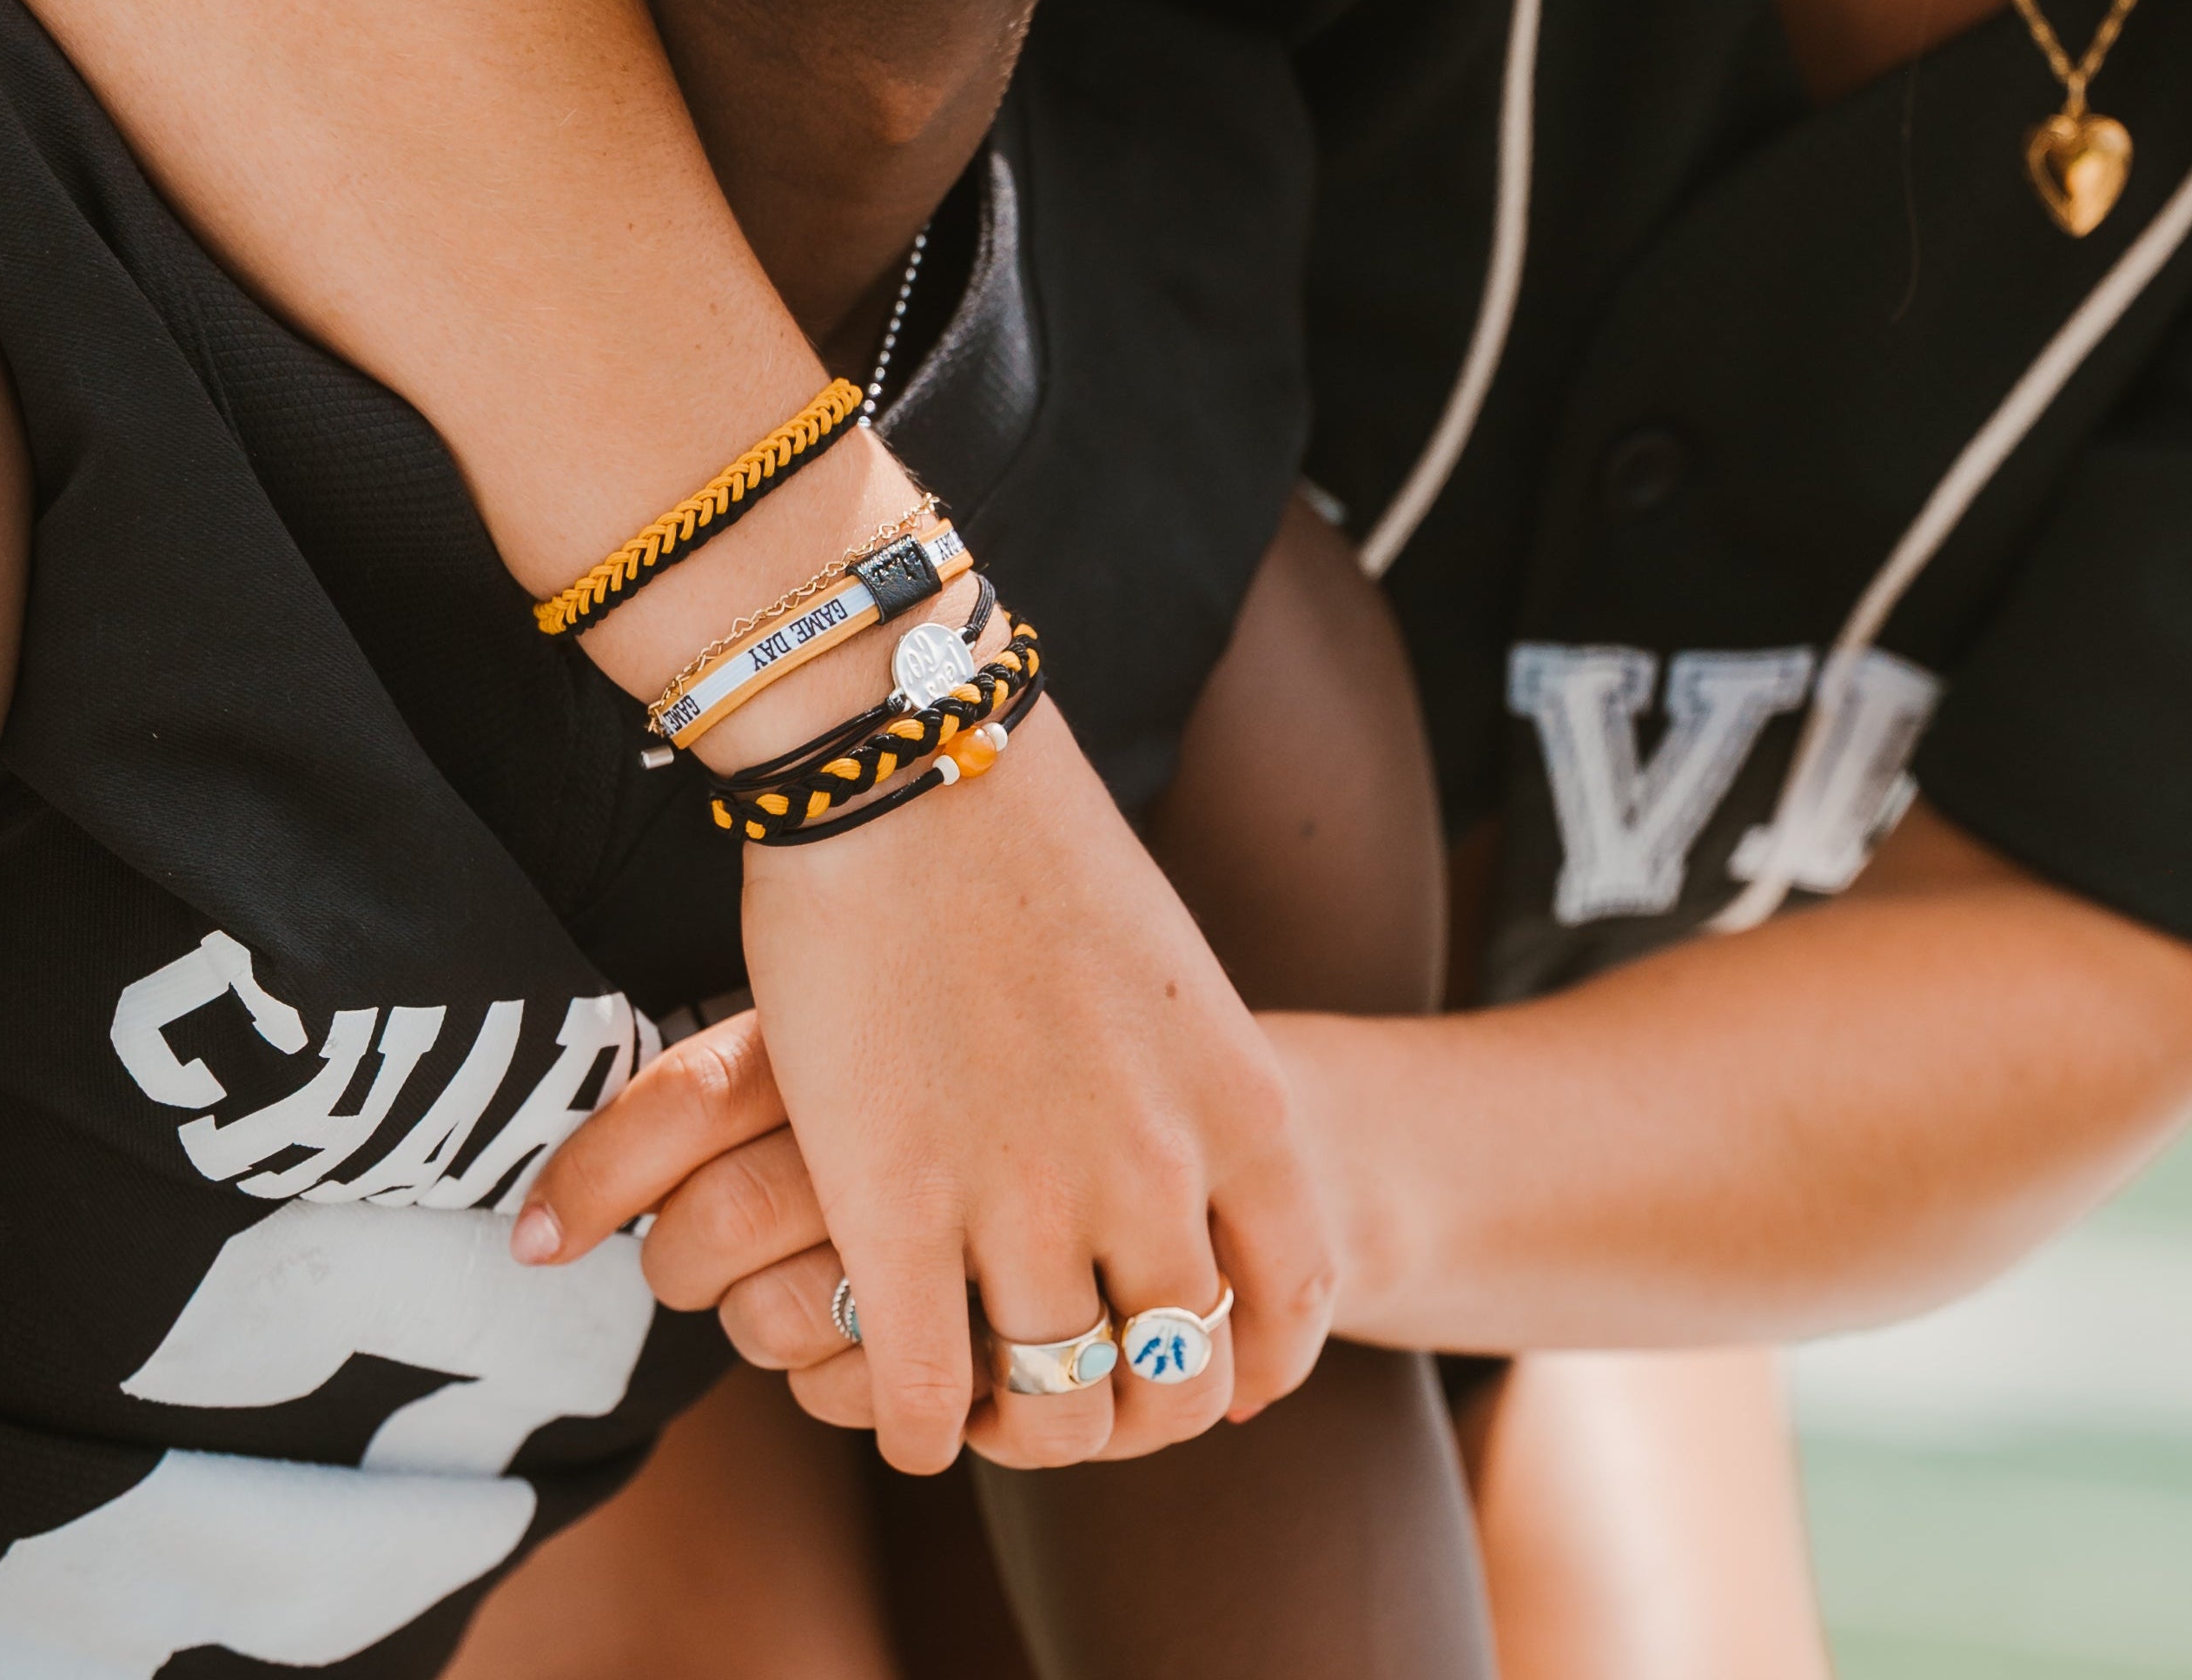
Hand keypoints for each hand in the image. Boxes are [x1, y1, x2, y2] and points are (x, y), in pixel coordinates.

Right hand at [523, 705, 1325, 1469]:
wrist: (910, 764)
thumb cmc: (1031, 844)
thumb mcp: (1168, 976)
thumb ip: (1189, 1090)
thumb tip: (1189, 1173)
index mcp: (1240, 1107)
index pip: (1293, 1302)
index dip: (1251, 1361)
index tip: (1213, 1371)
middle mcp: (1155, 1177)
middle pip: (1173, 1381)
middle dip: (1130, 1413)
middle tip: (1079, 1391)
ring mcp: (1027, 1206)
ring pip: (1054, 1409)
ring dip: (1020, 1425)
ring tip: (986, 1397)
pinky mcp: (898, 1218)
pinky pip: (927, 1399)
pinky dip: (922, 1426)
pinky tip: (909, 1404)